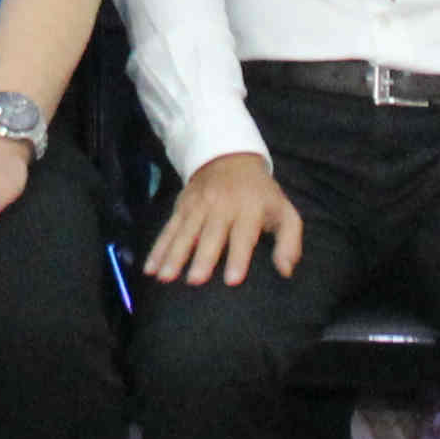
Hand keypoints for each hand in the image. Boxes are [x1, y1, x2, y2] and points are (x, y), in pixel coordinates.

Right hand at [142, 152, 302, 289]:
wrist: (230, 157)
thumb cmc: (261, 195)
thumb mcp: (284, 211)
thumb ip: (290, 241)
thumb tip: (286, 271)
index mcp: (250, 208)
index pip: (244, 234)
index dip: (239, 257)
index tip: (232, 280)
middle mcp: (222, 206)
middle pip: (211, 234)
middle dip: (202, 257)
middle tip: (194, 281)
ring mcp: (199, 205)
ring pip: (185, 232)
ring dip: (174, 254)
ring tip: (165, 277)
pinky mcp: (181, 206)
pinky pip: (168, 229)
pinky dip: (158, 248)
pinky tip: (150, 268)